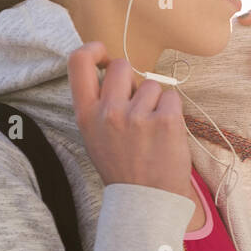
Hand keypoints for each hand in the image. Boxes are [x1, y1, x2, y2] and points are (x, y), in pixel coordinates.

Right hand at [67, 42, 190, 197]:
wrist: (147, 200)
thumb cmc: (124, 167)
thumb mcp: (96, 137)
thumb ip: (100, 104)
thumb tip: (113, 70)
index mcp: (86, 115)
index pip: (78, 62)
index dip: (93, 49)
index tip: (104, 54)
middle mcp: (108, 112)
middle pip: (122, 65)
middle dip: (134, 80)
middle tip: (138, 106)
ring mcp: (136, 116)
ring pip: (152, 84)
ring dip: (155, 102)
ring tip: (152, 131)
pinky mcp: (164, 120)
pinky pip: (172, 98)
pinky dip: (173, 112)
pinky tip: (165, 135)